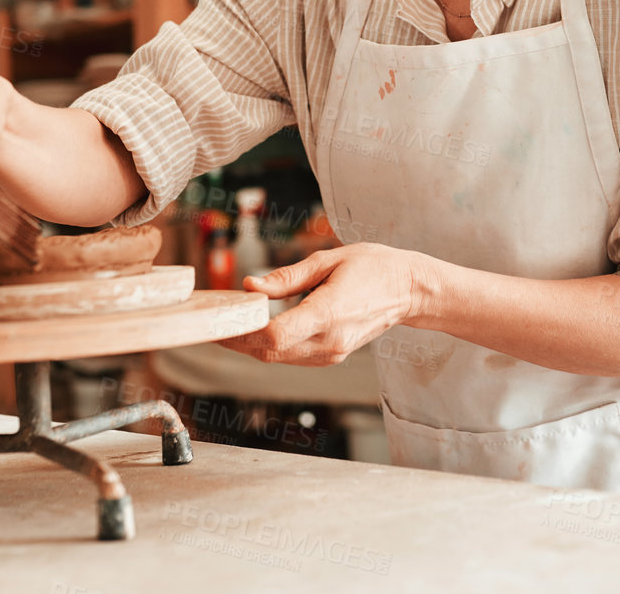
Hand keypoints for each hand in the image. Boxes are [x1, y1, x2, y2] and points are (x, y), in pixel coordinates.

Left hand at [220, 244, 432, 365]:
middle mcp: (330, 341)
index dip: (242, 330)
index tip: (221, 316)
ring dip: (249, 345)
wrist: (408, 290)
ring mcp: (332, 353)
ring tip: (226, 324)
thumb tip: (251, 284)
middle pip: (270, 351)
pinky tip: (253, 330)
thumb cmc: (373, 267)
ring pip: (277, 358)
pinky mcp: (332, 356)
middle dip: (236, 339)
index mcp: (329, 313)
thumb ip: (287, 277)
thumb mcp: (328, 260)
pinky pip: (291, 356)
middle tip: (211, 322)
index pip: (275, 335)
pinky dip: (268, 345)